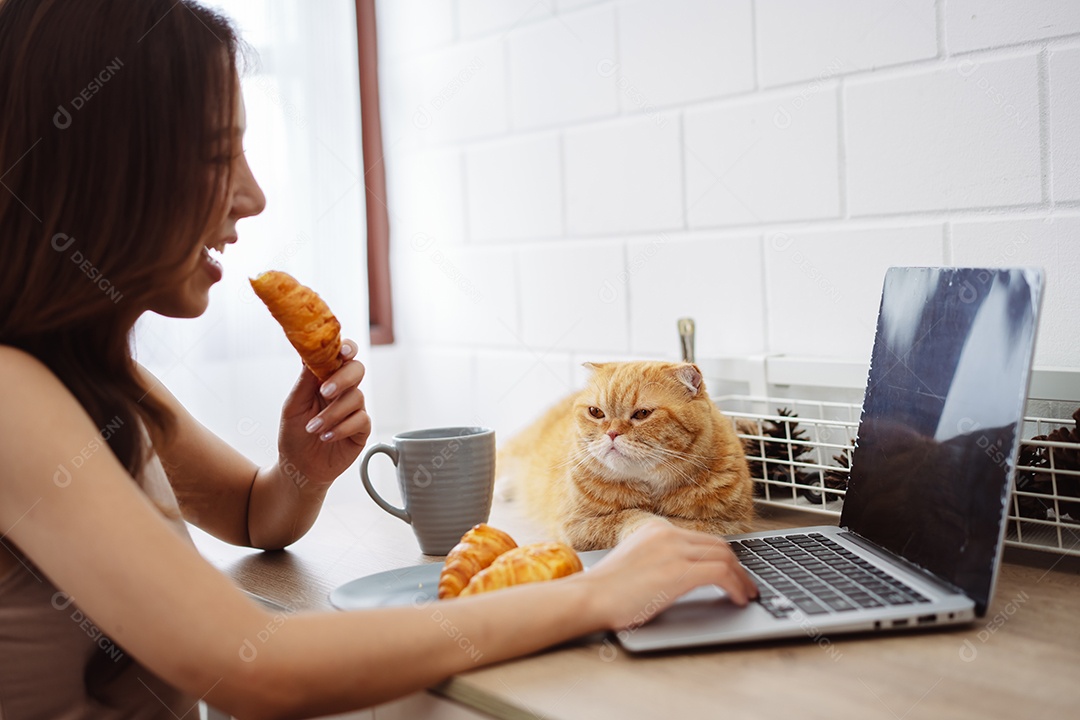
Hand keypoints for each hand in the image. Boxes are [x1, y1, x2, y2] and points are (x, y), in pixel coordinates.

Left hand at [276, 340, 370, 488]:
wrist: (298, 467)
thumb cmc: (294, 433)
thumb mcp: (293, 405)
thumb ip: (305, 381)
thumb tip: (311, 354)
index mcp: (326, 379)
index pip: (342, 355)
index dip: (346, 348)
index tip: (342, 351)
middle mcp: (343, 391)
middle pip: (357, 370)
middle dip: (342, 379)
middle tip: (325, 392)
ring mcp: (354, 409)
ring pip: (356, 397)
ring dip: (332, 413)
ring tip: (314, 428)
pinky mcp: (361, 429)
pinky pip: (361, 420)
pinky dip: (341, 428)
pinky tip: (326, 436)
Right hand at [582, 521, 757, 630]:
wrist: (590, 597)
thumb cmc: (606, 590)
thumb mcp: (636, 563)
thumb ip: (660, 560)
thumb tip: (684, 575)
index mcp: (657, 529)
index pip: (702, 538)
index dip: (723, 556)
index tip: (733, 571)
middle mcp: (668, 534)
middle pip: (718, 545)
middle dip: (737, 566)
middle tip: (746, 584)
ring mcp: (674, 550)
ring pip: (725, 557)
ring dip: (741, 578)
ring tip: (747, 594)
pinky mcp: (679, 571)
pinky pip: (721, 574)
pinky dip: (736, 586)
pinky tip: (738, 599)